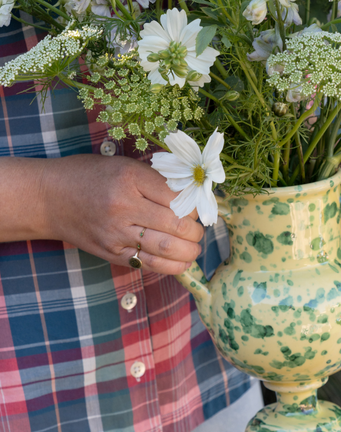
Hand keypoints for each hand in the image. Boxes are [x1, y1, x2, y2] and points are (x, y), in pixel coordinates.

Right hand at [37, 154, 203, 274]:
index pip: (177, 196)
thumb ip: (157, 180)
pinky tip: (181, 261)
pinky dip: (170, 266)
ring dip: (189, 251)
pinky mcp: (110, 253)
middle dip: (196, 231)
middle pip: (176, 224)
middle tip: (199, 230)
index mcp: (130, 178)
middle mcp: (123, 206)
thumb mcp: (125, 166)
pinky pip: (147, 264)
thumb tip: (193, 195)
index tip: (198, 207)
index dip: (194, 204)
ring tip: (195, 247)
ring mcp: (115, 233)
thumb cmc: (90, 176)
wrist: (49, 198)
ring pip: (165, 248)